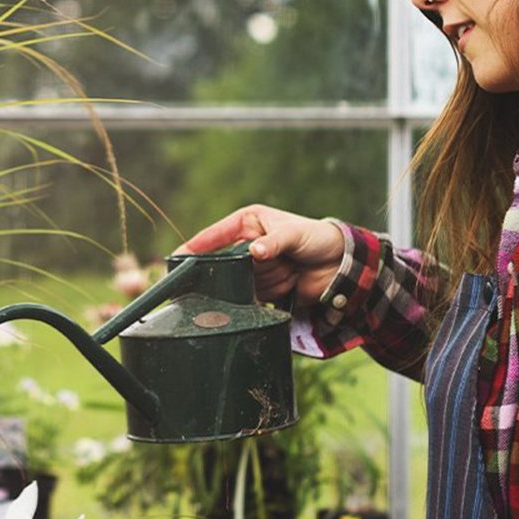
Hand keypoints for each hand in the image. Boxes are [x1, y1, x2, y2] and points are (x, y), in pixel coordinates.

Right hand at [174, 204, 344, 305]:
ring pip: (241, 281)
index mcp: (249, 222)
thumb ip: (274, 243)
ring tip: (291, 270)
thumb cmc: (318, 239)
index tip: (177, 258)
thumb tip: (255, 252)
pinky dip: (271, 292)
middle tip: (268, 265)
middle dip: (246, 268)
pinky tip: (289, 283)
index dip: (195, 246)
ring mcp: (255, 268)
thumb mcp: (295, 234)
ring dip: (268, 279)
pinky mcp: (264, 287)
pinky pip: (253, 295)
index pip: (214, 234)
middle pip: (226, 263)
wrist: (342, 267)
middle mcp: (248, 244)